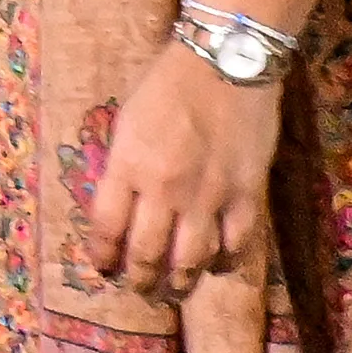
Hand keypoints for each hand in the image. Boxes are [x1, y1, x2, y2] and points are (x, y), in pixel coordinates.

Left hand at [79, 45, 283, 302]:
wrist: (226, 61)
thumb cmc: (169, 84)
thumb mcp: (128, 123)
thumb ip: (124, 169)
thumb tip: (122, 210)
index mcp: (128, 165)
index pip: (107, 228)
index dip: (103, 257)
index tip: (104, 268)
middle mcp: (165, 188)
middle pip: (147, 254)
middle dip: (139, 281)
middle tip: (139, 290)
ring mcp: (209, 195)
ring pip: (190, 262)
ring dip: (179, 284)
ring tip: (173, 291)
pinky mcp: (247, 195)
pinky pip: (236, 246)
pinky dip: (224, 263)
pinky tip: (216, 266)